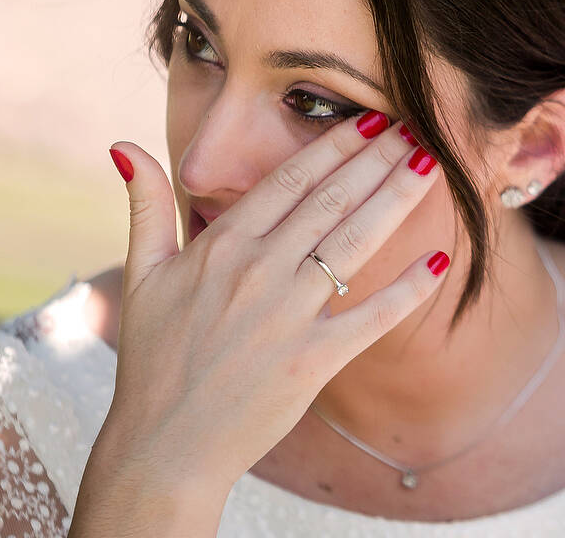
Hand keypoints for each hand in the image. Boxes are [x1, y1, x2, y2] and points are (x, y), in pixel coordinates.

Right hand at [93, 113, 447, 499]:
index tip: (368, 118)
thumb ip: (145, 206)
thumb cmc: (153, 360)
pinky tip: (440, 260)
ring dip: (397, 199)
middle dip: (378, 158)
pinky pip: (373, 315)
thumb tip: (125, 146)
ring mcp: (289, 315)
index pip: (290, 179)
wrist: (164, 446)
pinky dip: (409, 288)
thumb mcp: (141, 276)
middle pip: (332, 199)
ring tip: (430, 167)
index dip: (335, 145)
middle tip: (415, 127)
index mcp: (222, 246)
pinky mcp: (315, 359)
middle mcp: (260, 271)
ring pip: (357, 242)